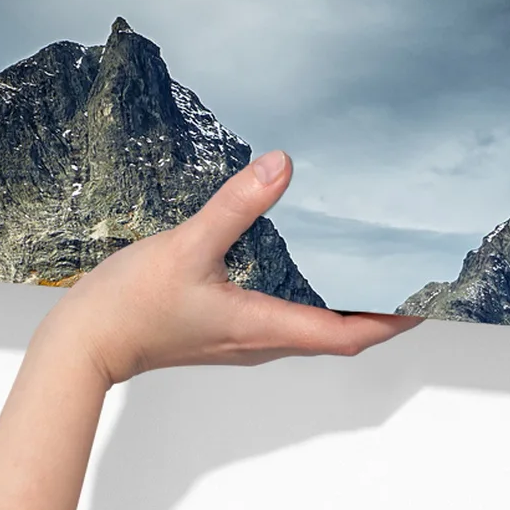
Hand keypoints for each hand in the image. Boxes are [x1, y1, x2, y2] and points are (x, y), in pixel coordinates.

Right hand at [36, 150, 420, 387]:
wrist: (85, 343)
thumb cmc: (132, 305)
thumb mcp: (189, 245)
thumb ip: (237, 204)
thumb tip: (282, 166)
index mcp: (262, 327)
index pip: (345, 334)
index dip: (389, 319)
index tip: (423, 299)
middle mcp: (259, 339)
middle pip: (335, 332)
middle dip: (374, 309)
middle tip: (403, 275)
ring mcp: (240, 337)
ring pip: (308, 324)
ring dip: (340, 302)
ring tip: (363, 265)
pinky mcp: (221, 327)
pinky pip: (280, 315)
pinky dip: (305, 295)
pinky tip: (298, 261)